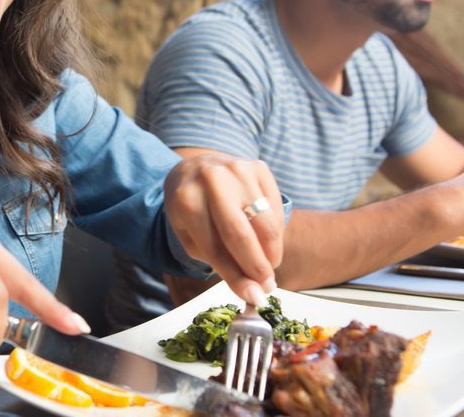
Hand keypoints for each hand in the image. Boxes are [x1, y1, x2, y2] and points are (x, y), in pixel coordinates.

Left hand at [163, 154, 284, 304]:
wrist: (195, 167)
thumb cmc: (192, 208)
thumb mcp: (191, 235)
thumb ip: (220, 262)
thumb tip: (253, 292)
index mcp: (186, 200)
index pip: (215, 247)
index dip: (236, 277)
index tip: (253, 297)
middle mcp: (213, 180)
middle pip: (243, 235)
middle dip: (258, 267)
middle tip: (267, 287)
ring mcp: (239, 170)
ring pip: (266, 223)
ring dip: (272, 252)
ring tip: (267, 266)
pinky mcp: (259, 167)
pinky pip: (276, 208)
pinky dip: (275, 231)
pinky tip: (266, 240)